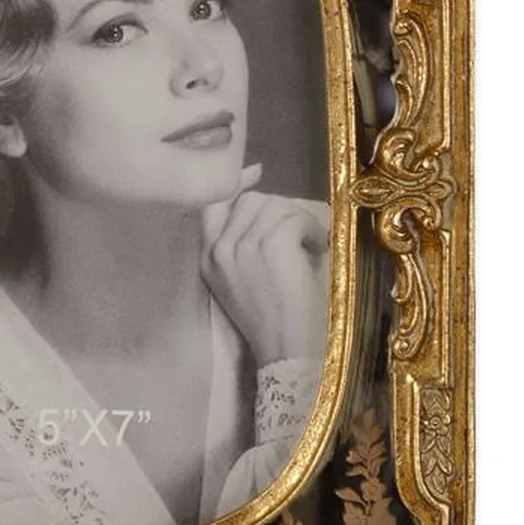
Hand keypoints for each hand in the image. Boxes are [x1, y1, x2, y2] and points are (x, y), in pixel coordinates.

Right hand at [200, 164, 329, 365]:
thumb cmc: (271, 320)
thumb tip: (259, 197)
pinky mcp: (270, 245)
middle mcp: (219, 248)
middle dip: (280, 211)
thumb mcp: (239, 281)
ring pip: (277, 207)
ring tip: (308, 246)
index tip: (255, 172)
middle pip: (252, 201)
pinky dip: (312, 231)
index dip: (234, 185)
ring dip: (299, 222)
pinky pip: (296, 219)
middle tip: (298, 233)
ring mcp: (242, 245)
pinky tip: (316, 250)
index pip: (212, 205)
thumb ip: (240, 243)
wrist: (286, 352)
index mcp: (208, 258)